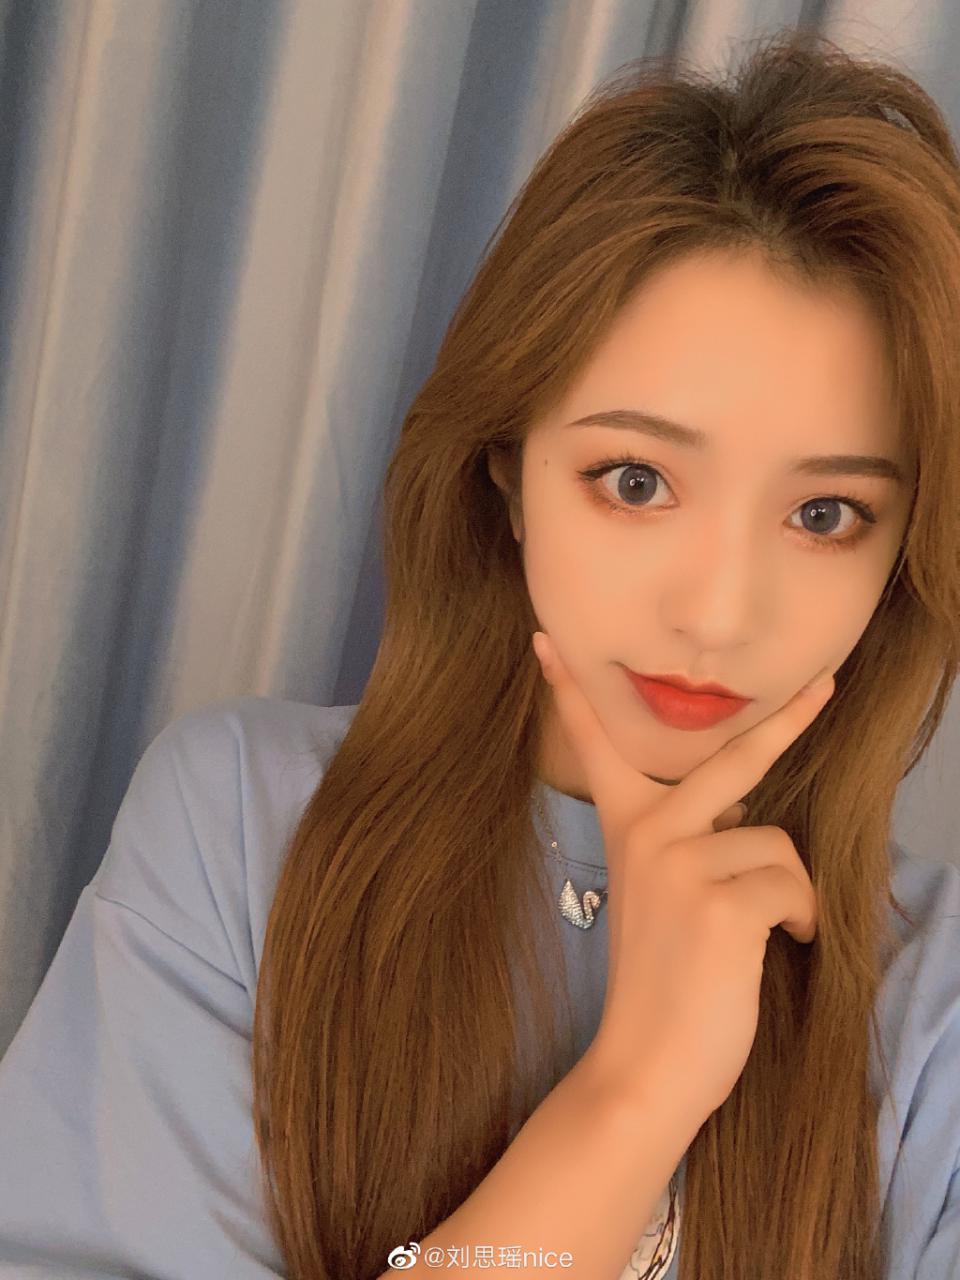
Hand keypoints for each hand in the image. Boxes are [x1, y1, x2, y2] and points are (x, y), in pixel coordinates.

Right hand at [531, 631, 834, 1122]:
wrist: (645, 1065)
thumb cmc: (662, 985)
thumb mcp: (661, 899)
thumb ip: (687, 846)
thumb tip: (746, 814)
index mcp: (625, 829)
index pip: (593, 745)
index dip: (570, 692)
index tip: (545, 641)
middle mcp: (648, 834)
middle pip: (731, 759)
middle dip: (786, 721)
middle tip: (828, 682)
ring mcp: (680, 865)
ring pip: (779, 845)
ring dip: (790, 894)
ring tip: (769, 934)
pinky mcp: (720, 903)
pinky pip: (792, 886)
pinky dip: (802, 919)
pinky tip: (783, 945)